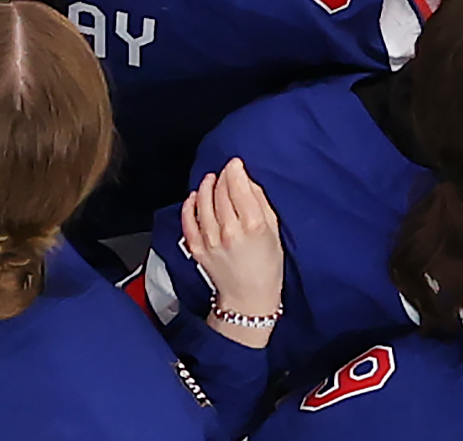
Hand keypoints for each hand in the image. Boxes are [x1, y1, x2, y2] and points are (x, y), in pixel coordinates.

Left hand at [183, 158, 284, 347]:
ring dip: (206, 187)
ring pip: (203, 203)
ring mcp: (210, 240)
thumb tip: (247, 182)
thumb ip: (260, 203)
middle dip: (223, 177)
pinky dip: (190, 206)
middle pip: (220, 192)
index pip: (238, 187)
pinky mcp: (197, 249)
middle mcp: (229, 231)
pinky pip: (189, 221)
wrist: (248, 298)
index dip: (235, 170)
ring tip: (210, 179)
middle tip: (226, 170)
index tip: (235, 163)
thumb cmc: (267, 265)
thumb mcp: (274, 231)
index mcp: (252, 225)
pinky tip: (194, 196)